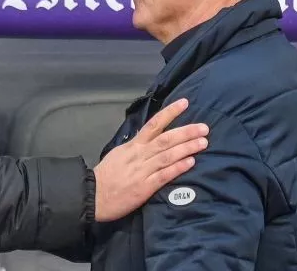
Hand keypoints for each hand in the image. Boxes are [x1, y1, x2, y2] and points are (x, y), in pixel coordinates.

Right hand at [92, 98, 207, 221]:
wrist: (92, 194)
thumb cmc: (106, 175)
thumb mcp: (119, 154)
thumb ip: (136, 148)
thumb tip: (151, 140)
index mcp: (133, 145)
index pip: (153, 124)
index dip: (170, 113)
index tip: (184, 103)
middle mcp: (139, 154)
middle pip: (165, 139)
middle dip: (186, 132)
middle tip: (204, 127)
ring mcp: (142, 170)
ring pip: (167, 155)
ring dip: (187, 148)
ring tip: (203, 142)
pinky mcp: (145, 187)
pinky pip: (164, 175)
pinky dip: (178, 167)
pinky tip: (191, 162)